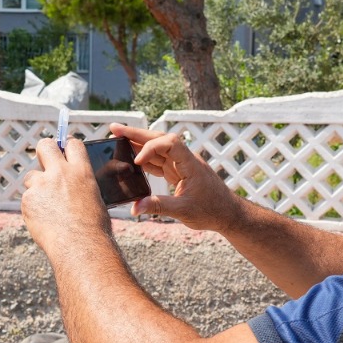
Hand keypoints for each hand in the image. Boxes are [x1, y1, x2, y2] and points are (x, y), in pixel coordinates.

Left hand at [21, 136, 112, 251]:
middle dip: (44, 151)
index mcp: (81, 171)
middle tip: (45, 163)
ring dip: (37, 187)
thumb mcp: (94, 199)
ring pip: (31, 177)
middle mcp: (60, 173)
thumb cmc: (93, 229)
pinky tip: (44, 221)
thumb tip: (72, 186)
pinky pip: (28, 199)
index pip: (72, 144)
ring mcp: (41, 185)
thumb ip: (80, 186)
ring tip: (48, 208)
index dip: (66, 147)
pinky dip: (33, 208)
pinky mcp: (28, 200)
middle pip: (45, 146)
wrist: (80, 247)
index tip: (63, 151)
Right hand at [110, 124, 242, 232]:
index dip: (151, 148)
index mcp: (190, 164)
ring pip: (157, 148)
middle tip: (114, 129)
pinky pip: (158, 161)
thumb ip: (158, 206)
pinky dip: (144, 159)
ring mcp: (181, 165)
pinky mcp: (177, 173)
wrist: (228, 214)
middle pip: (159, 139)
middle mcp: (185, 160)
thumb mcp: (184, 211)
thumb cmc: (212, 210)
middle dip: (136, 134)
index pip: (170, 143)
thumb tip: (135, 208)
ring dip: (138, 144)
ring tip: (117, 139)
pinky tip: (131, 159)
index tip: (137, 163)